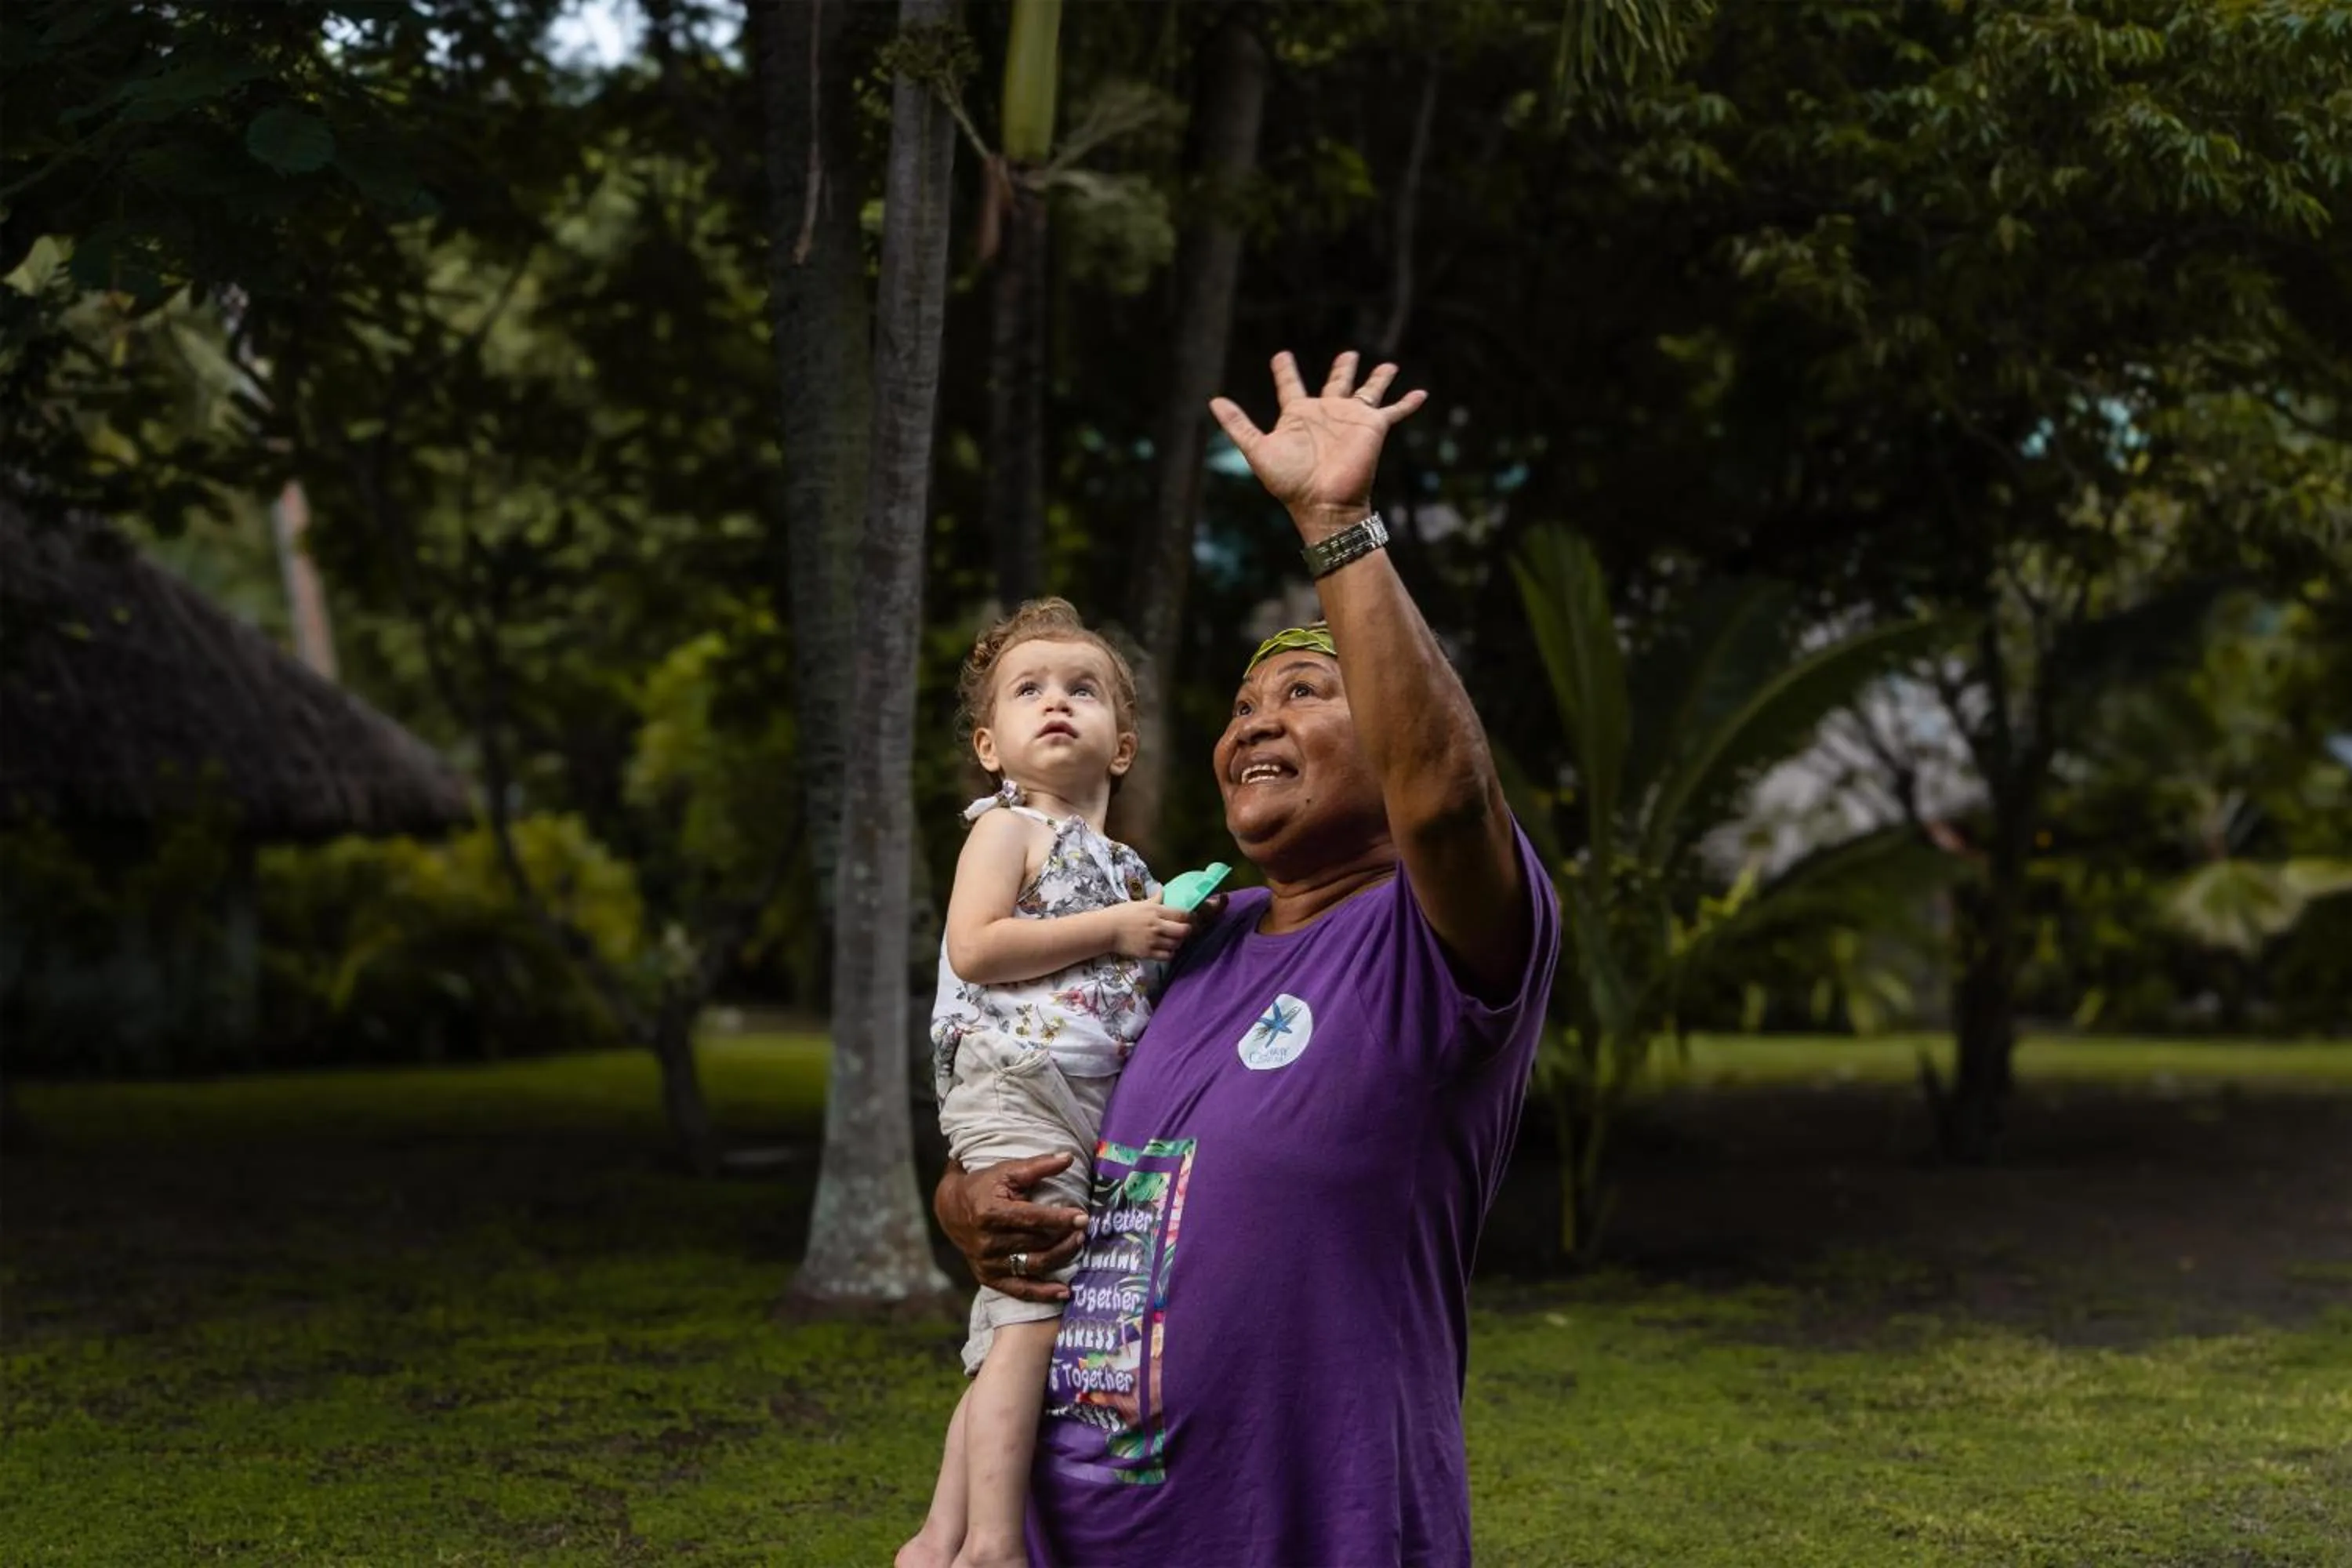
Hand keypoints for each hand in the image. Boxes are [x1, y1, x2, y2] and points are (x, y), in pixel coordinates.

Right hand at [935, 1154, 1088, 1303]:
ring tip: (1077, 1244)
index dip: (1059, 1219)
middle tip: (1084, 1230)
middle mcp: (988, 1241)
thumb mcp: (1007, 1171)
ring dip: (1061, 1257)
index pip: (1032, 1219)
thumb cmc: (984, 1186)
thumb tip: (1069, 1157)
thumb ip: (1038, 1166)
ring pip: (1033, 1265)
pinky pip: (1019, 1290)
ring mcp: (988, 1262)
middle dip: (1064, 1237)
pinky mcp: (989, 1277)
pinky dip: (1043, 1293)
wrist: (951, 1209)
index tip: (1082, 1217)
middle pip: (1036, 1243)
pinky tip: (1064, 1292)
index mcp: (991, 1212)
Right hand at [1106, 892, 1191, 960]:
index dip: (1191, 917)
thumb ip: (1155, 899)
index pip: (1182, 915)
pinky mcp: (1148, 953)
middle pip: (1184, 931)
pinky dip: (1170, 953)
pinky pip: (1167, 956)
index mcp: (1156, 911)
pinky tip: (1166, 949)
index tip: (1192, 918)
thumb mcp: (1140, 903)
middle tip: (1185, 930)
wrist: (1107, 930)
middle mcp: (1157, 926)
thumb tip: (1163, 890)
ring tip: (1175, 939)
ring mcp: (1153, 941)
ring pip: (1177, 944)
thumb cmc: (1122, 914)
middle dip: (1188, 931)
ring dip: (1179, 942)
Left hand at [1208, 350, 1426, 527]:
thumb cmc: (1290, 482)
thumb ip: (1238, 425)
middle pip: (1336, 383)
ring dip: (1377, 378)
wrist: (1324, 503)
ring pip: (1367, 391)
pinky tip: (1421, 393)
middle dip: (1342, 368)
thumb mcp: (1258, 449)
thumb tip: (1213, 401)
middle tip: (1349, 353)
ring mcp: (1351, 419)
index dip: (1285, 370)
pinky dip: (1407, 403)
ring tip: (1388, 365)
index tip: (1281, 356)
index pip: (1290, 386)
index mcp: (1299, 416)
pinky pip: (1394, 410)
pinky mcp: (1373, 427)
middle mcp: (1326, 414)